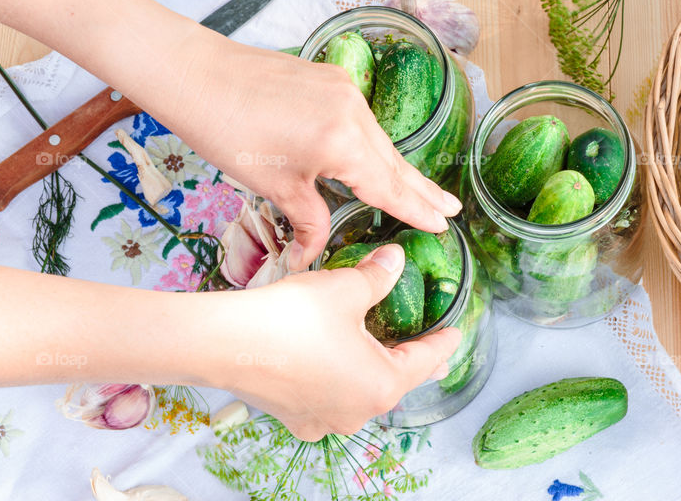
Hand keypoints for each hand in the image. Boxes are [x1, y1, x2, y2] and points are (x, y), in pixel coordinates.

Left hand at [171, 32, 461, 269]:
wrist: (196, 73)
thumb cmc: (227, 131)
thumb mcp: (274, 185)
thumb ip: (307, 219)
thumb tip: (315, 254)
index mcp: (342, 143)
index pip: (388, 186)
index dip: (415, 209)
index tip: (441, 225)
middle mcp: (353, 112)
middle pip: (394, 161)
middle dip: (422, 188)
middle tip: (451, 209)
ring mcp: (344, 90)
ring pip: (378, 139)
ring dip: (397, 167)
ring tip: (422, 190)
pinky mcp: (330, 78)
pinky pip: (360, 120)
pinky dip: (371, 144)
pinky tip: (375, 157)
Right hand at [200, 244, 461, 440]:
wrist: (226, 341)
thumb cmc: (292, 317)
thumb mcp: (346, 288)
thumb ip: (378, 275)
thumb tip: (394, 259)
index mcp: (382, 384)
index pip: (426, 360)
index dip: (443, 342)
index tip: (455, 333)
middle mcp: (357, 412)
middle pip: (396, 382)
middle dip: (410, 360)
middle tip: (428, 347)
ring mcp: (324, 420)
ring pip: (361, 394)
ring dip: (371, 372)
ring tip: (379, 352)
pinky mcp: (295, 418)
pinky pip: (329, 401)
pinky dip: (337, 382)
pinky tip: (333, 366)